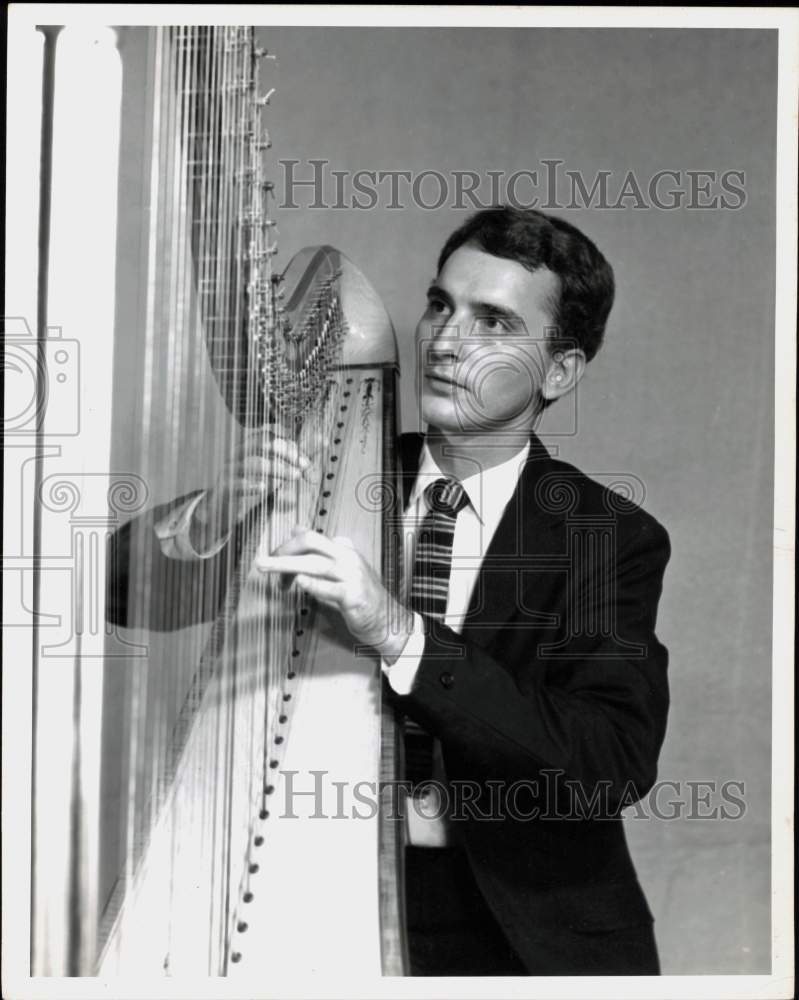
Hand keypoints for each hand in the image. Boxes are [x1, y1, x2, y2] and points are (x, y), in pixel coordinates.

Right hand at [191, 428, 312, 551]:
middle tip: (303, 466)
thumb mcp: (271, 472)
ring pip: (254, 463)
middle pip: (262, 444)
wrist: (220, 509)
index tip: (302, 453)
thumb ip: (292, 460)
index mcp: (248, 447)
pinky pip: (237, 484)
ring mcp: (231, 471)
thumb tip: (318, 448)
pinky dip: (250, 485)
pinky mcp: (225, 489)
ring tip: (294, 476)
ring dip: (277, 468)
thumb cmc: (249, 486)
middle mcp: (239, 455)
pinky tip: (263, 488)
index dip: (287, 439)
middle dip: (286, 453)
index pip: (267, 433)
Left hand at [254, 528, 414, 661]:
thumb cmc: (361, 596)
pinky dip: (313, 585)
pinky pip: (330, 588)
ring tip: (267, 568)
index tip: (273, 562)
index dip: (287, 547)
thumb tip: (296, 528)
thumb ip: (319, 552)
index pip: (310, 537)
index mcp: (343, 549)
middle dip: (283, 550)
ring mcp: (352, 576)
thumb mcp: (340, 569)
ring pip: (315, 563)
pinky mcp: (354, 596)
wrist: (388, 620)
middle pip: (310, 542)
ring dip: (287, 565)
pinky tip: (299, 583)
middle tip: (262, 561)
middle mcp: (348, 558)